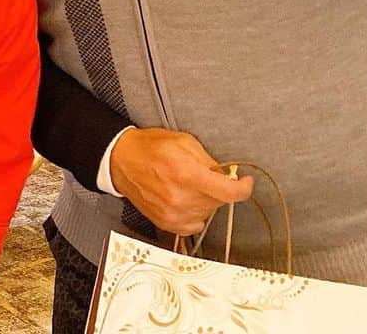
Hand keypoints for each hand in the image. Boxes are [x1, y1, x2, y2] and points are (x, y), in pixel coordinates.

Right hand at [109, 128, 252, 234]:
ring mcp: (173, 213)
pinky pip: (195, 224)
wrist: (121, 160)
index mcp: (187, 173)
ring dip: (205, 200)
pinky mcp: (167, 223)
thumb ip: (208, 159)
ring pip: (208, 212)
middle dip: (217, 187)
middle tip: (201, 174)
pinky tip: (182, 198)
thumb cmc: (150, 147)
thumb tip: (226, 175)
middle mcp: (181, 197)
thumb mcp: (183, 141)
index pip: (228, 192)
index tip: (245, 182)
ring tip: (186, 184)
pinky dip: (194, 212)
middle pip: (219, 202)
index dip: (243, 188)